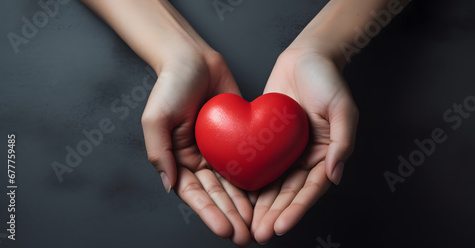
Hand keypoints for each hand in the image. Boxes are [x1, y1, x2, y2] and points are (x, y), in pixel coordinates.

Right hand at [141, 48, 251, 245]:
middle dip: (230, 216)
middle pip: (217, 194)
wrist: (194, 58)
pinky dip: (256, 179)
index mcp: (179, 159)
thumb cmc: (170, 86)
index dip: (209, 212)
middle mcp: (201, 159)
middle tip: (244, 236)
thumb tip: (169, 185)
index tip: (225, 228)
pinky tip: (265, 197)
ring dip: (243, 206)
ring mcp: (221, 149)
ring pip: (234, 183)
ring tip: (255, 225)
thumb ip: (160, 152)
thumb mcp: (156, 118)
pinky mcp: (239, 136)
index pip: (195, 193)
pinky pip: (249, 160)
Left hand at [250, 47, 358, 242]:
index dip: (296, 210)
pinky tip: (238, 196)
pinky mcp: (267, 138)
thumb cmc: (328, 79)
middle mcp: (305, 156)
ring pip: (272, 183)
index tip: (280, 227)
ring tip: (247, 224)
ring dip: (261, 205)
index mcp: (325, 154)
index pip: (310, 189)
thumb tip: (335, 176)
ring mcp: (285, 149)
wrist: (306, 56)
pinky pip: (258, 162)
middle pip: (289, 192)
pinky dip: (250, 180)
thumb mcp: (343, 108)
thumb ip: (342, 142)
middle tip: (258, 233)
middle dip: (274, 214)